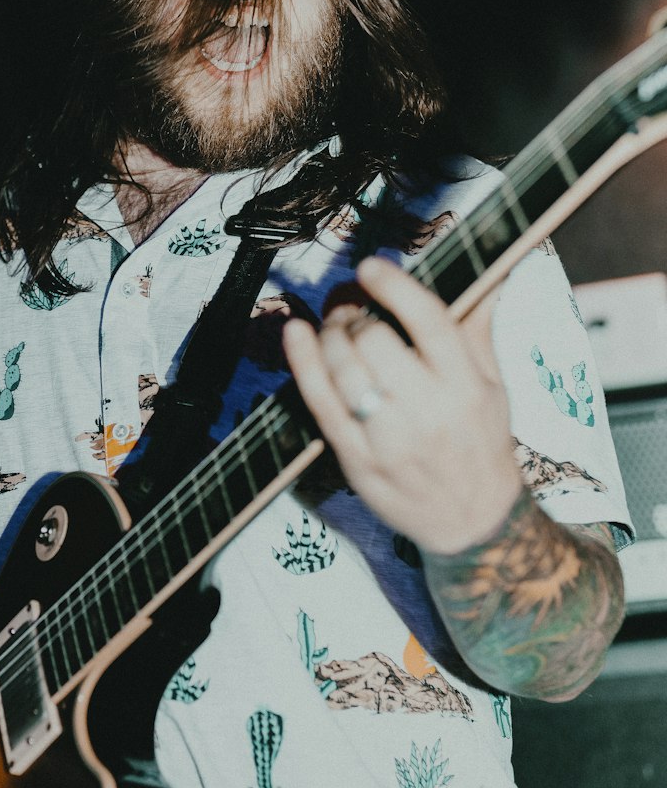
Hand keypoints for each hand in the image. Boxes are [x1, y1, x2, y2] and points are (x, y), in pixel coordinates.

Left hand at [283, 256, 521, 554]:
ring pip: (345, 369)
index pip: (429, 322)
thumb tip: (490, 271)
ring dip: (330, 337)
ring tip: (334, 330)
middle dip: (355, 317)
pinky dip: (303, 362)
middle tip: (352, 314)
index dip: (394, 287)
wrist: (472, 521)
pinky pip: (321, 403)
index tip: (370, 267)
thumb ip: (477, 326)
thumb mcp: (491, 384)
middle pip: (377, 342)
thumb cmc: (480, 441)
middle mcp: (430, 411)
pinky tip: (295, 333)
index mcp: (467, 385)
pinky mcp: (357, 459)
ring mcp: (390, 439)